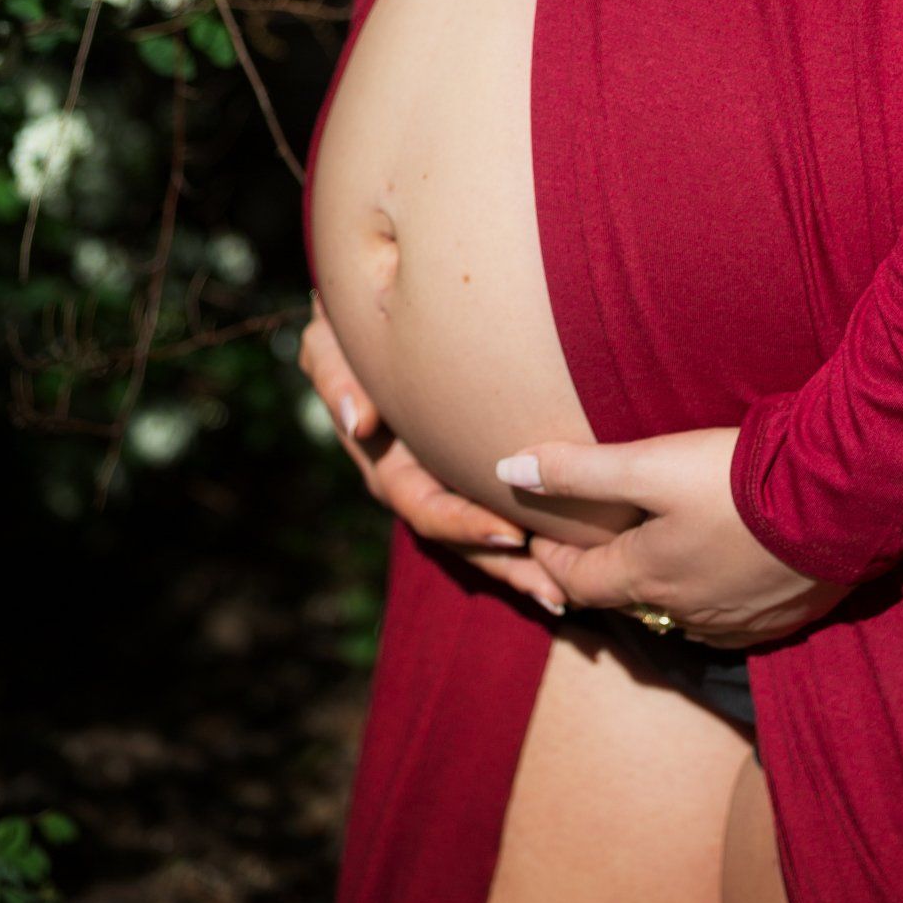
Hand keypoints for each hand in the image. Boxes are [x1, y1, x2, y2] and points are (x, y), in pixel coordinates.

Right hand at [299, 295, 567, 618]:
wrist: (373, 311)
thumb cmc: (353, 326)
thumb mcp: (330, 347)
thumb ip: (336, 379)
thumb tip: (358, 423)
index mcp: (387, 464)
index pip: (426, 508)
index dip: (465, 526)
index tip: (512, 534)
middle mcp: (419, 483)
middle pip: (464, 539)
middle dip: (506, 566)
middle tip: (554, 587)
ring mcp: (447, 479)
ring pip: (486, 536)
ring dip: (524, 567)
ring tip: (570, 592)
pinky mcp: (473, 467)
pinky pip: (503, 505)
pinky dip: (532, 532)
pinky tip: (571, 554)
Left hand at [497, 427, 846, 649]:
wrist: (839, 501)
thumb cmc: (737, 481)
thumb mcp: (650, 464)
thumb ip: (579, 470)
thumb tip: (506, 471)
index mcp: (646, 578)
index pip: (579, 580)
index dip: (553, 557)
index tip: (540, 535)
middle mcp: (685, 613)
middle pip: (629, 597)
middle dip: (608, 570)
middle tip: (599, 536)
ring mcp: (736, 622)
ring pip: (681, 609)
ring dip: (664, 583)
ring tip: (662, 546)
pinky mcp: (782, 617)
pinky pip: (731, 616)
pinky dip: (714, 593)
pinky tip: (725, 566)